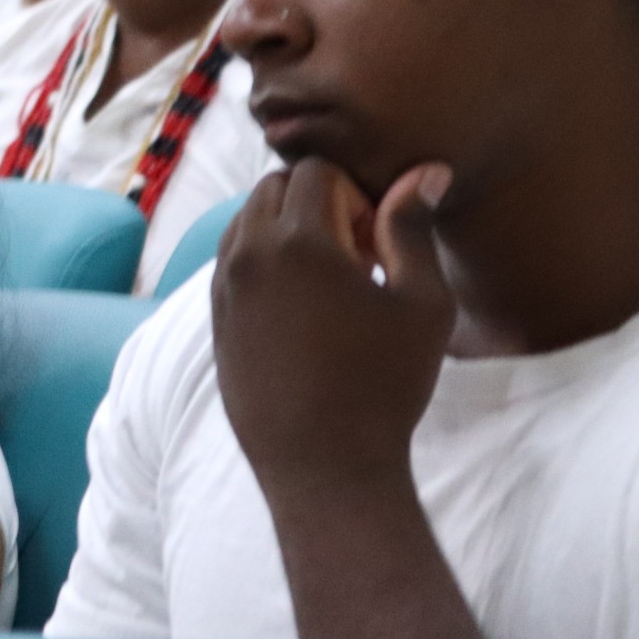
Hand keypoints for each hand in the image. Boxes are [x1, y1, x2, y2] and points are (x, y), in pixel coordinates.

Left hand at [211, 157, 454, 505]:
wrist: (325, 469)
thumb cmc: (384, 387)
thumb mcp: (420, 303)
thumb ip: (411, 228)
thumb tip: (422, 170)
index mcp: (297, 241)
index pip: (316, 169)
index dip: (356, 194)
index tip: (377, 244)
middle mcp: (248, 254)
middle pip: (275, 187)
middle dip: (317, 204)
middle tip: (357, 258)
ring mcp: (224, 288)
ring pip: (247, 220)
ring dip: (287, 230)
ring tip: (330, 284)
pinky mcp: (216, 320)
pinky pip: (233, 261)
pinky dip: (265, 263)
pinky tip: (302, 310)